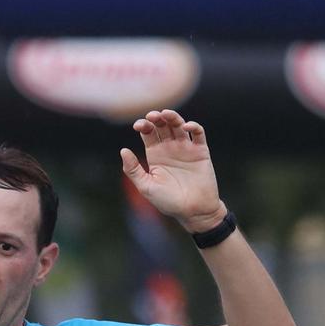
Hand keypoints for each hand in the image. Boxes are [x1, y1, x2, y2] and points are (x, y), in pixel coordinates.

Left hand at [120, 110, 226, 232]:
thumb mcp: (146, 187)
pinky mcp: (201, 151)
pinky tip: (186, 127)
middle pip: (162, 126)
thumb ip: (133, 169)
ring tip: (166, 114)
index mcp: (155, 155)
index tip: (139, 125)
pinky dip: (193, 126)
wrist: (193, 211)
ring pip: (179, 125)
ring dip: (173, 117)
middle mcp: (170, 149)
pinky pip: (198, 134)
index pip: (148, 133)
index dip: (143, 125)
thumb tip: (123, 150)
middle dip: (156, 118)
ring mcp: (186, 149)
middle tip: (152, 116)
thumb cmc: (168, 202)